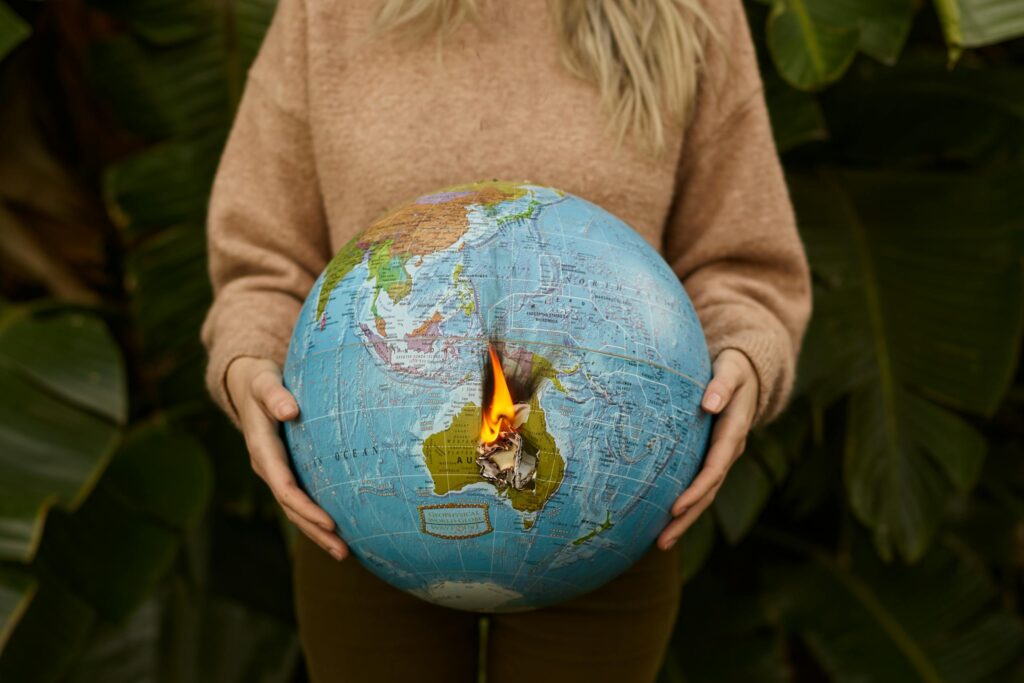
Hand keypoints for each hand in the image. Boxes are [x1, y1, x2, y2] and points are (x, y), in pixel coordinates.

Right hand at [226, 356, 349, 560]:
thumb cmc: (260, 381)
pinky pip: (301, 499)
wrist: (246, 385)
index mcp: (263, 450)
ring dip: (318, 532)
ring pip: (295, 509)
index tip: (330, 523)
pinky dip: (316, 518)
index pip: (285, 487)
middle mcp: (268, 467)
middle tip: (344, 551)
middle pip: (292, 507)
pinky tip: (338, 530)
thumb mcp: (264, 382)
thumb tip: (290, 410)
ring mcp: (276, 472)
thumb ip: (275, 395)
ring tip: (344, 554)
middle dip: (316, 531)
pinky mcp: (286, 470)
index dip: (306, 507)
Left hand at [657, 348, 757, 550]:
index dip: (696, 490)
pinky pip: (699, 485)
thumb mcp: (731, 370)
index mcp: (734, 432)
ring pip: (705, 494)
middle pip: (708, 491)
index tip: (675, 508)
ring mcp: (721, 456)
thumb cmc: (734, 367)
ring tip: (660, 543)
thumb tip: (709, 404)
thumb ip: (721, 385)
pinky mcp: (711, 456)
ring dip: (684, 520)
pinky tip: (664, 519)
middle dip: (687, 518)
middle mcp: (729, 450)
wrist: (748, 372)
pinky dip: (685, 504)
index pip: (714, 468)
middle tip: (662, 542)